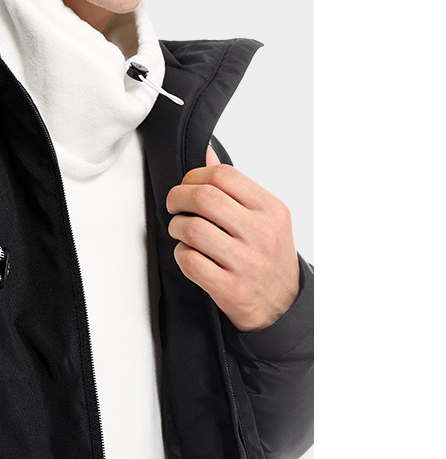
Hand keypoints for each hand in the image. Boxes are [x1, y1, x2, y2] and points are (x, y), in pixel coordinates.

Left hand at [165, 146, 299, 331]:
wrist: (284, 306)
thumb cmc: (269, 255)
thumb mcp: (264, 216)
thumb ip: (235, 186)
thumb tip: (206, 152)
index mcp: (270, 209)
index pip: (223, 174)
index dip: (194, 176)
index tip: (186, 186)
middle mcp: (262, 233)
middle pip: (204, 198)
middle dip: (177, 198)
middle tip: (174, 206)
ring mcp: (247, 263)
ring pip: (192, 229)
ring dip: (176, 228)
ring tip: (181, 231)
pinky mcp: (231, 289)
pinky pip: (190, 261)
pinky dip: (180, 254)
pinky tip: (188, 254)